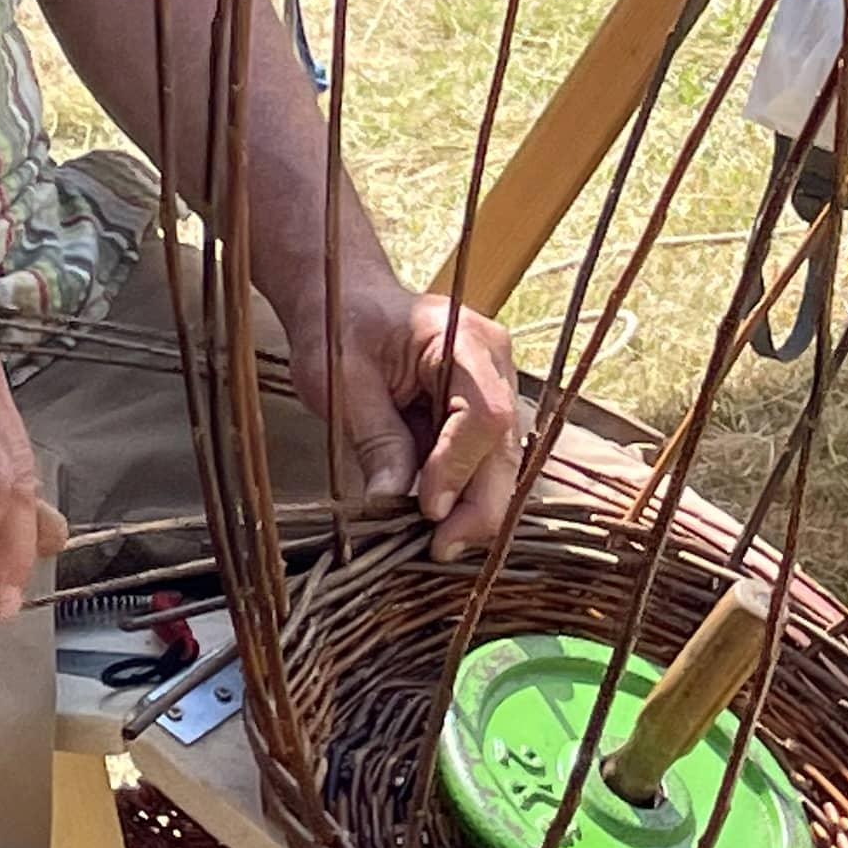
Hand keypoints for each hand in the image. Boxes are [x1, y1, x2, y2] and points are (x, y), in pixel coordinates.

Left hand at [278, 275, 523, 559]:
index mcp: (464, 340)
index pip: (485, 413)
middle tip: (441, 549)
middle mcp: (495, 363)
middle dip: (479, 505)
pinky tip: (440, 519)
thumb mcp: (342, 379)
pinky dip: (467, 492)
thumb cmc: (339, 326)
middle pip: (507, 446)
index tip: (427, 508)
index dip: (461, 466)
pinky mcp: (483, 409)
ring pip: (504, 461)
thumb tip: (391, 499)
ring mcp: (496, 385)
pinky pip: (487, 459)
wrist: (344, 298)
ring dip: (475, 505)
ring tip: (439, 543)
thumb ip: (374, 436)